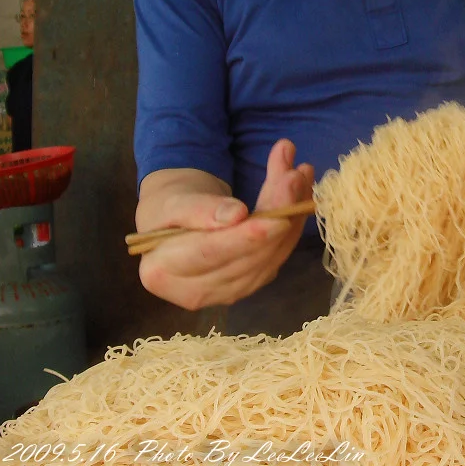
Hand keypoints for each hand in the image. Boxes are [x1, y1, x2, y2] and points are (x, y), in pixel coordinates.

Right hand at [137, 140, 314, 310]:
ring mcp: (226, 292)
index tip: (278, 218)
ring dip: (291, 212)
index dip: (246, 238)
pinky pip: (278, 254)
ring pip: (270, 255)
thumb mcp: (172, 199)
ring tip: (302, 173)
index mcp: (163, 271)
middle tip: (294, 176)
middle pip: (247, 255)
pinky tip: (302, 191)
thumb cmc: (167, 208)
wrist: (176, 221)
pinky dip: (294, 222)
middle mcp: (195, 291)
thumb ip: (199, 209)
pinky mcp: (249, 283)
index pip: (210, 254)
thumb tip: (236, 215)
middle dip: (277, 214)